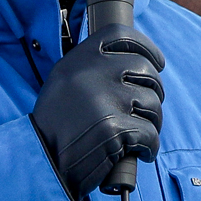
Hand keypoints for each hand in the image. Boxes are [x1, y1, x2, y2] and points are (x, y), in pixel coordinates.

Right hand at [31, 30, 164, 198]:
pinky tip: (138, 153)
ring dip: (152, 122)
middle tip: (145, 111)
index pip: (121, 35)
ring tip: (135, 136)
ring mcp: (103, 100)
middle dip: (154, 92)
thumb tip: (139, 62)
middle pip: (146, 70)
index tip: (158, 62)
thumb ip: (94, 71)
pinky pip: (150, 134)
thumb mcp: (64, 86)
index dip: (147, 48)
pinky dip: (149, 147)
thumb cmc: (57, 130)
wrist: (42, 165)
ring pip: (153, 103)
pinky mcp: (113, 129)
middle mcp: (89, 74)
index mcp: (77, 61)